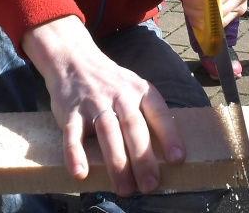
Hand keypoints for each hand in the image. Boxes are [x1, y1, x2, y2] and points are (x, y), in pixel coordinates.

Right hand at [21, 16, 184, 196]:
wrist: (74, 59)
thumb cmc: (111, 83)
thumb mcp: (135, 88)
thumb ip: (147, 114)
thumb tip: (166, 153)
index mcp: (140, 90)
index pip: (159, 113)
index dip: (169, 136)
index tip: (178, 159)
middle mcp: (120, 95)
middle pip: (134, 127)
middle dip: (143, 158)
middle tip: (150, 185)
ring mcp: (94, 102)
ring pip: (107, 133)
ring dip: (116, 163)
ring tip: (125, 189)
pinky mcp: (70, 112)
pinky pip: (72, 135)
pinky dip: (75, 155)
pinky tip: (80, 173)